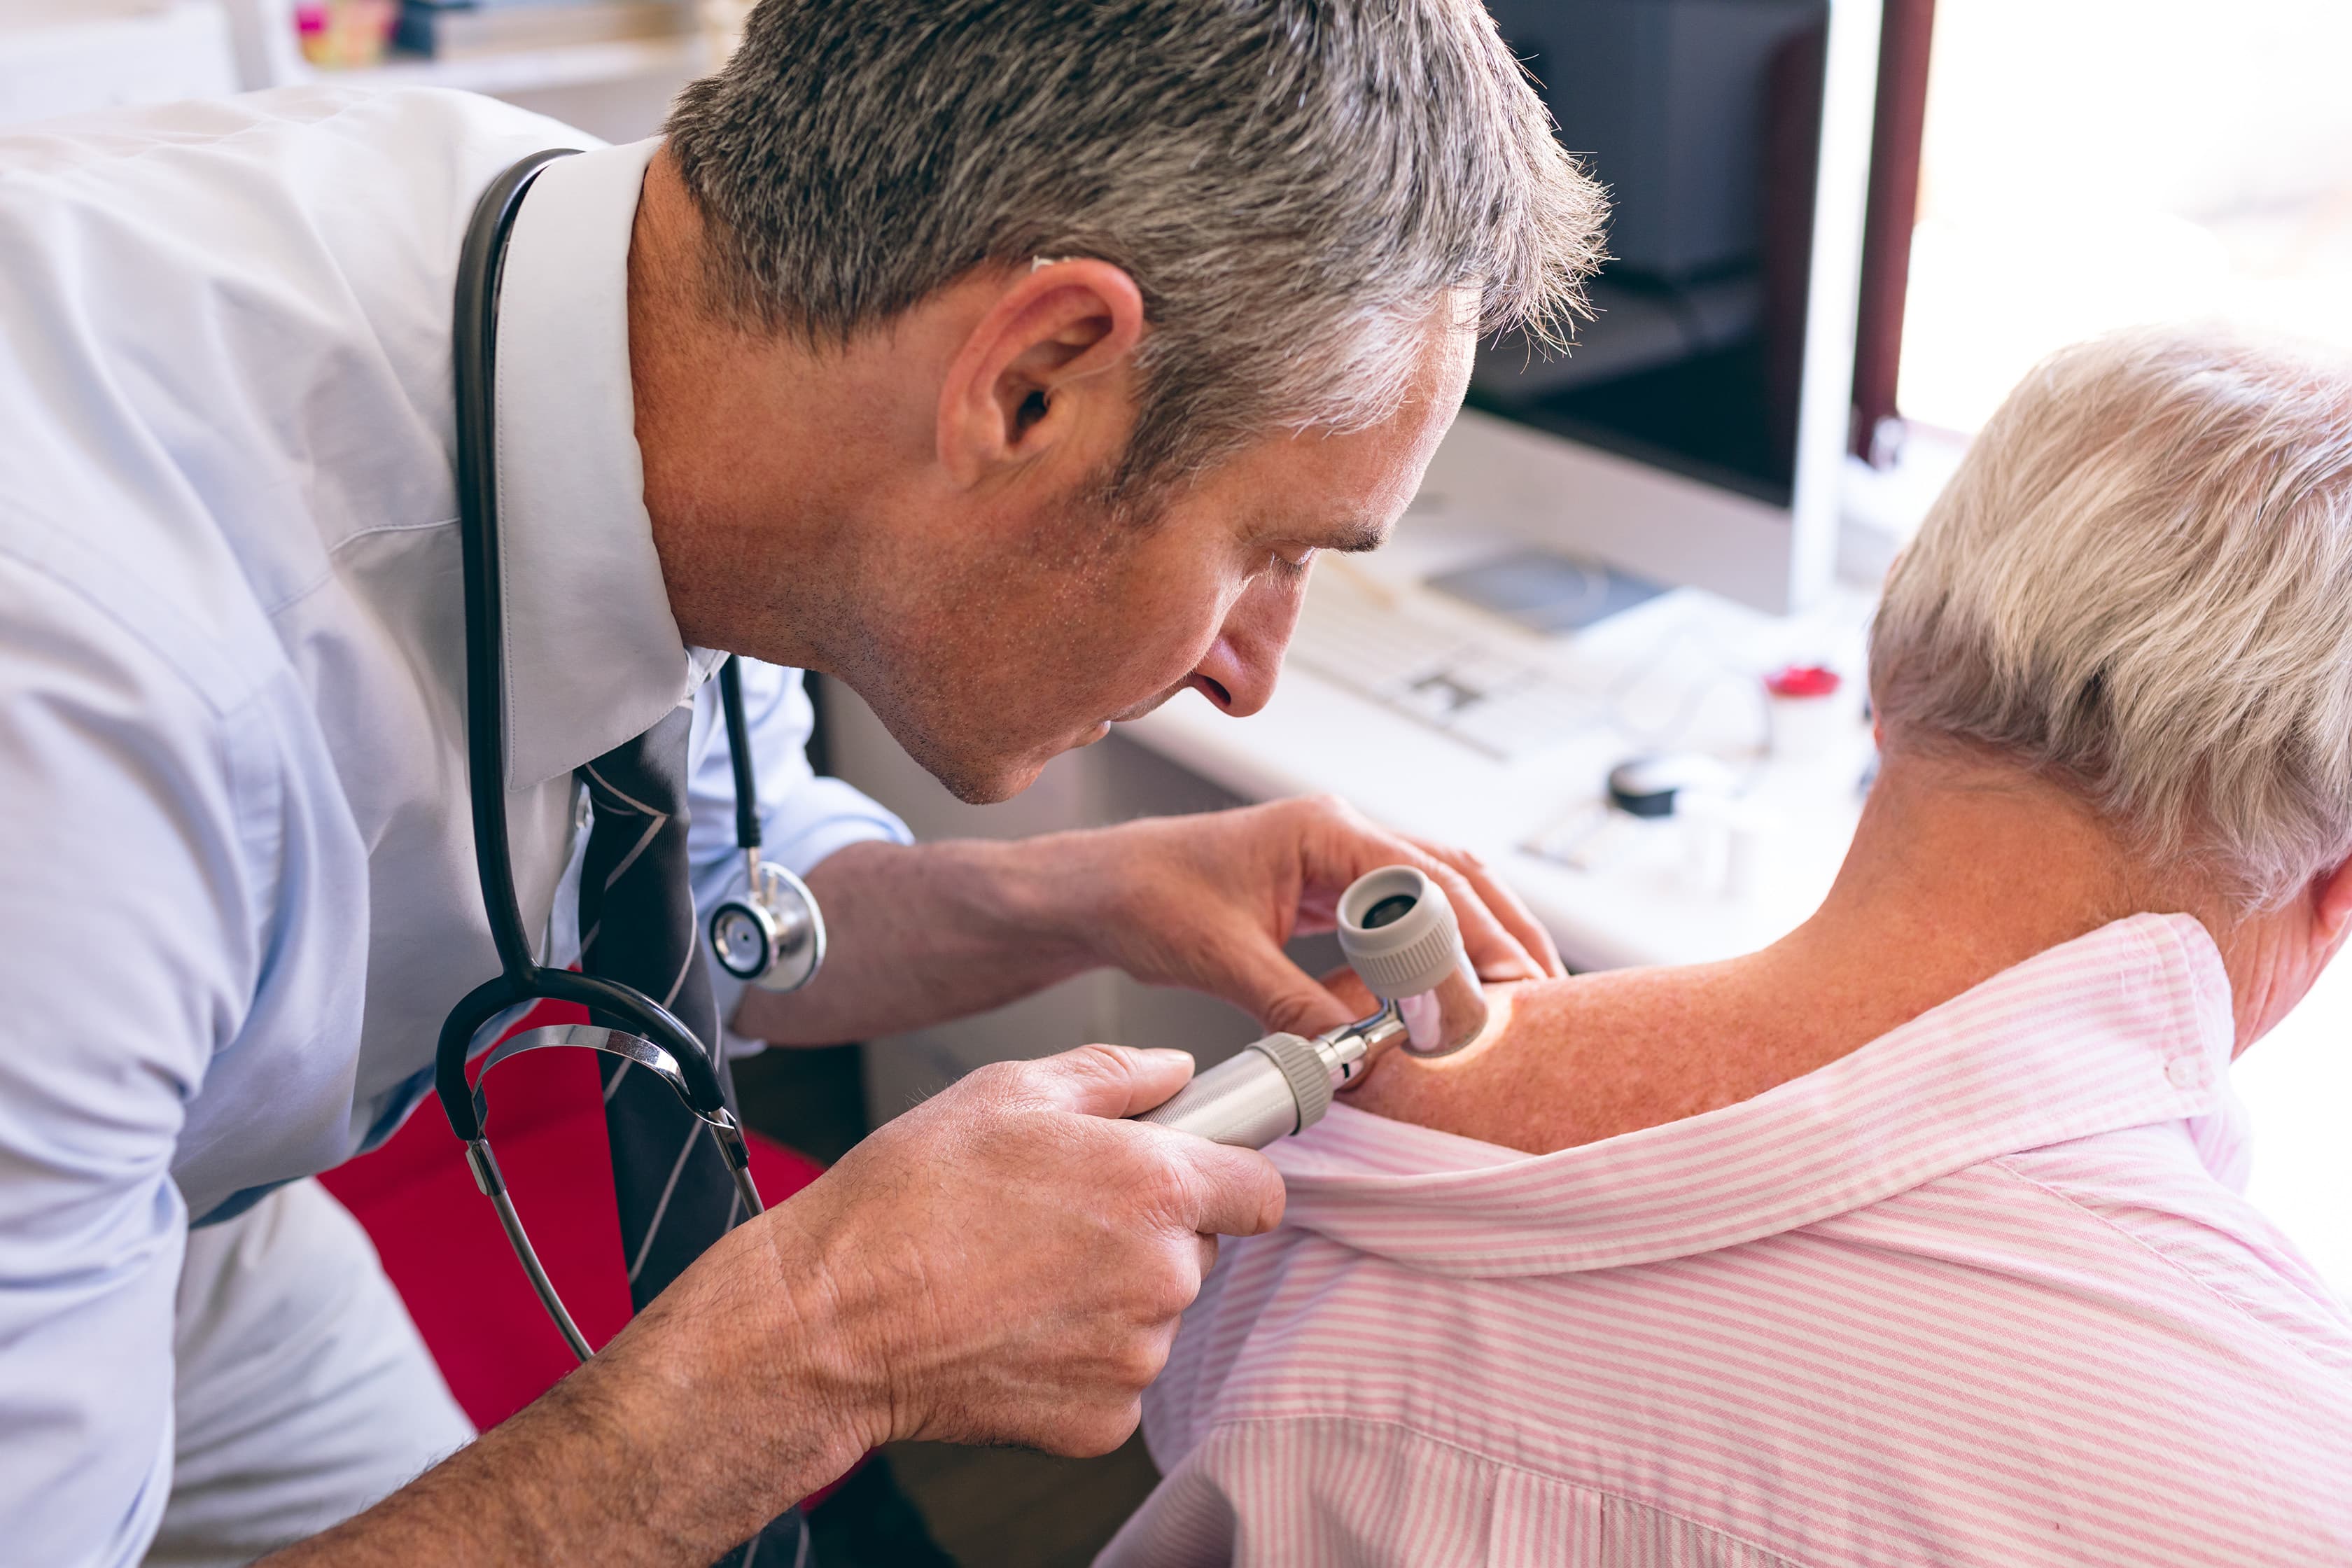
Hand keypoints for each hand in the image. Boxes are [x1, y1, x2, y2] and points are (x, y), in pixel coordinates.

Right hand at [637, 1045, 1283, 1477]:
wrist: (832, 1319)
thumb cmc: (908, 1199)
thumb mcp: (1008, 1092)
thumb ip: (1113, 1075)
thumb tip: (1173, 1070)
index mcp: (1155, 1188)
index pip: (1262, 1190)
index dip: (1227, 1177)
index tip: (1194, 1175)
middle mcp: (1161, 1276)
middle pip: (1196, 1250)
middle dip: (1145, 1232)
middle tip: (1059, 1218)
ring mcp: (1134, 1357)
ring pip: (1152, 1314)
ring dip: (1109, 1296)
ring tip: (1018, 1272)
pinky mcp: (1099, 1420)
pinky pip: (1115, 1378)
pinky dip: (1076, 1358)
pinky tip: (1012, 1327)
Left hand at [1047, 795, 1562, 1038]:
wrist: (1098, 890)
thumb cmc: (1146, 896)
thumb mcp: (1221, 959)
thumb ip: (1292, 1007)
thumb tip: (1355, 1057)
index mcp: (1324, 829)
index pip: (1427, 878)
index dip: (1475, 933)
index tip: (1509, 986)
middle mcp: (1342, 835)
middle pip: (1454, 876)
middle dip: (1506, 931)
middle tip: (1549, 993)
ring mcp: (1339, 861)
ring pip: (1437, 894)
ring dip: (1480, 940)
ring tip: (1522, 997)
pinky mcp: (1328, 893)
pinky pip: (1400, 920)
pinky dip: (1432, 956)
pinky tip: (1446, 999)